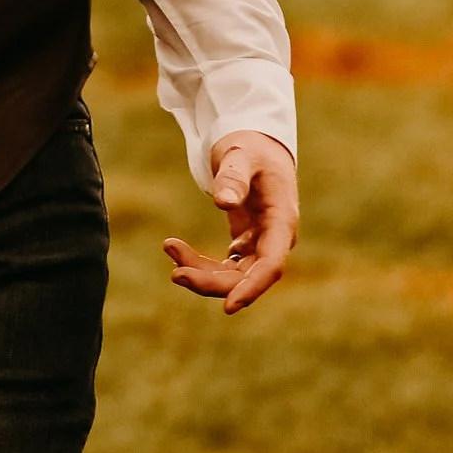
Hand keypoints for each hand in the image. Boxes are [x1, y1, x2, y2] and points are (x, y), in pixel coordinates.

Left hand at [163, 132, 296, 313]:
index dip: (252, 288)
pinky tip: (176, 251)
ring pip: (233, 275)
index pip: (271, 264)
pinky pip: (224, 266)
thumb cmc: (251, 147)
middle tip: (176, 273)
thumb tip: (223, 201)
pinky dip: (200, 263)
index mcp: (282, 220)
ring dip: (200, 272)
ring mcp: (260, 245)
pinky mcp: (245, 245)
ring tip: (170, 248)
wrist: (255, 146)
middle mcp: (275, 239)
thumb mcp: (242, 154)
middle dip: (212, 281)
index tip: (228, 307)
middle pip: (247, 276)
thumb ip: (234, 175)